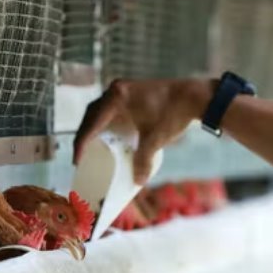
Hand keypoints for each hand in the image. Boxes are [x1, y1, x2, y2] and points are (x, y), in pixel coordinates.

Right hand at [73, 78, 214, 184]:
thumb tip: (138, 182)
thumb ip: (144, 161)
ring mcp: (123, 90)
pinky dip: (105, 124)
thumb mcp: (156, 139)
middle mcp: (116, 90)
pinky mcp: (130, 94)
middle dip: (84, 137)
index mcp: (116, 98)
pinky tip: (106, 137)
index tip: (77, 162)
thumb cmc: (174, 113)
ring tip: (90, 150)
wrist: (194, 96)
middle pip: (91, 116)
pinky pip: (110, 110)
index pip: (91, 123)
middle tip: (81, 158)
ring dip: (93, 129)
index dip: (81, 144)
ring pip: (99, 112)